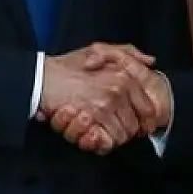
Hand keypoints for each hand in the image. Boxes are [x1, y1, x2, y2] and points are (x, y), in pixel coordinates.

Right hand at [36, 43, 159, 151]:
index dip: (143, 121)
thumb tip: (150, 61)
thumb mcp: (99, 50)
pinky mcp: (91, 116)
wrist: (41, 78)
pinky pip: (106, 140)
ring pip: (122, 135)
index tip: (137, 126)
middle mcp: (119, 89)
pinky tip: (94, 136)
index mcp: (124, 77)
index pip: (148, 108)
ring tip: (101, 132)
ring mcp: (105, 103)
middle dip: (126, 131)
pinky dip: (101, 143)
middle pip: (135, 125)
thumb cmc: (69, 65)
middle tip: (114, 130)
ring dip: (112, 138)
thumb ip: (128, 53)